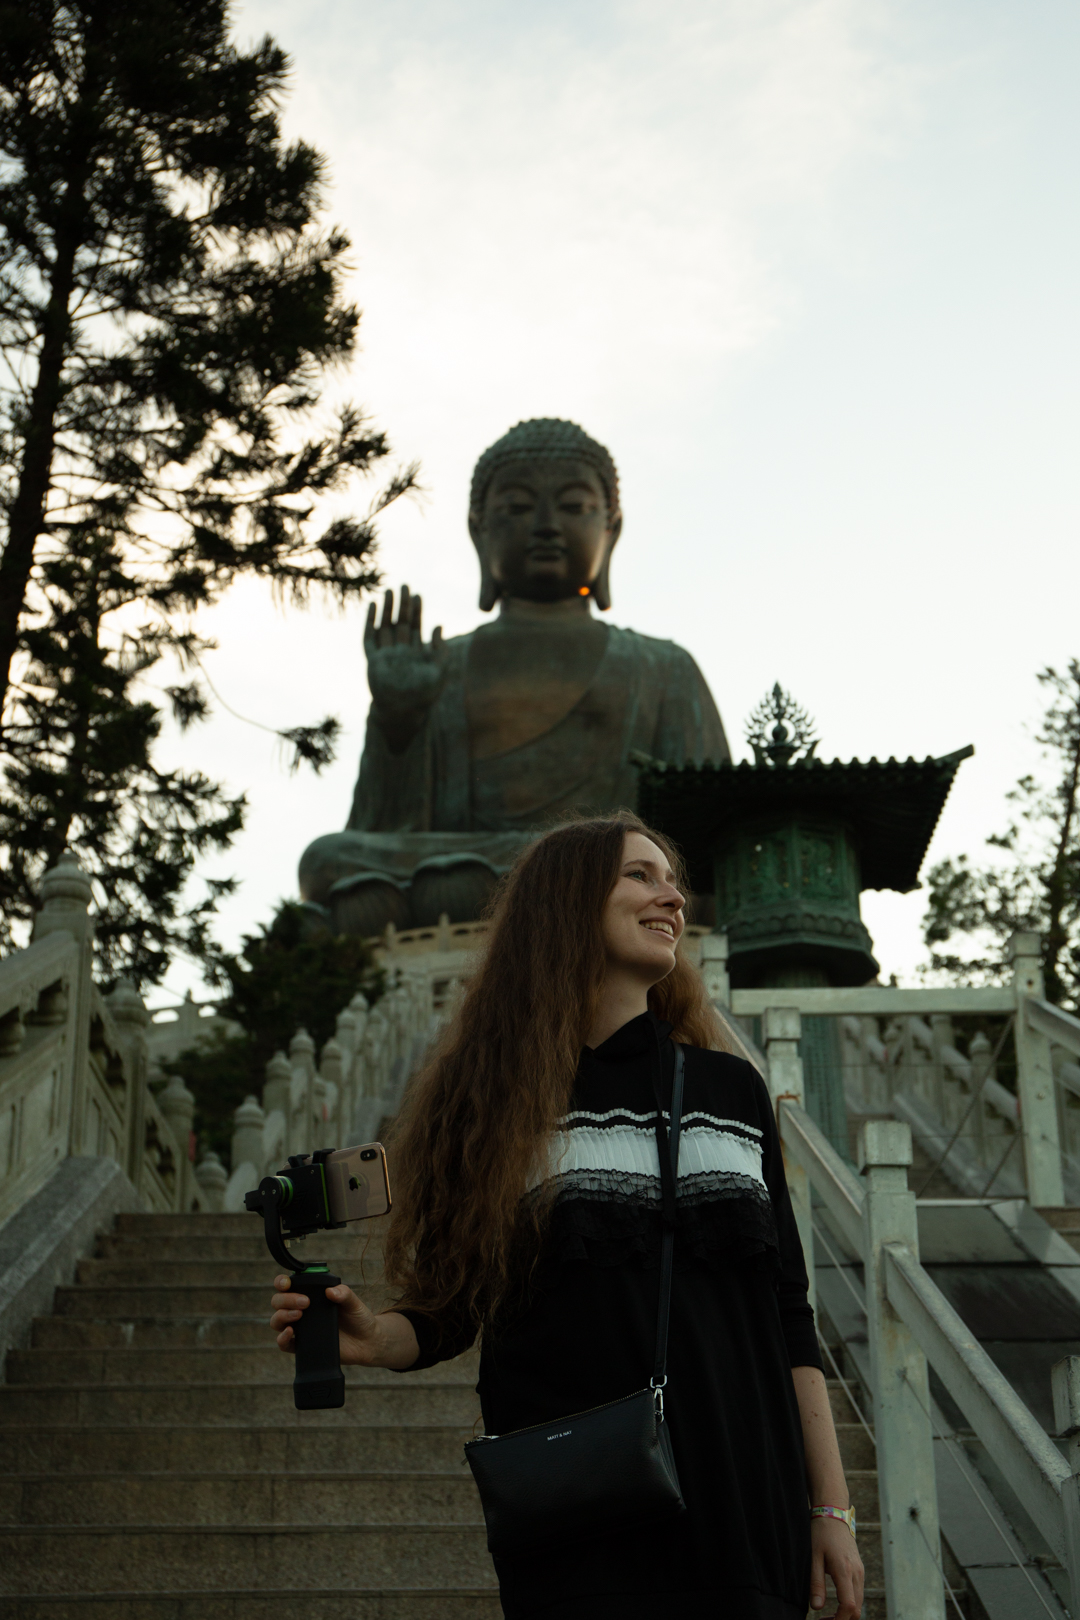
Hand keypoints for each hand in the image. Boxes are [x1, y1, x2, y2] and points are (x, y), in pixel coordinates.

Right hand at [270, 1275, 381, 1365]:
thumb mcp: (353, 1302)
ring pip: (277, 1321)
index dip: (281, 1282)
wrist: (366, 1342)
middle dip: (286, 1299)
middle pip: (278, 1302)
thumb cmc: (358, 1317)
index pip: (288, 1285)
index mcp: (310, 1295)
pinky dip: (282, 1338)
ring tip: (298, 1315)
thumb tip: (330, 1291)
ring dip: (282, 1316)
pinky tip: (291, 1332)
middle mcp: (300, 1310)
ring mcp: (300, 1328)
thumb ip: (344, 1293)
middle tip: (305, 1302)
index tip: (287, 1283)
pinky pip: (284, 1344)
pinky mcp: (302, 1346)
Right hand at [364, 585, 447, 751]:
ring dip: (386, 609)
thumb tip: (439, 626)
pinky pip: (370, 638)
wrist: (403, 712)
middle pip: (400, 622)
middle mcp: (400, 651)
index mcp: (416, 653)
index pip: (416, 626)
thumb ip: (440, 650)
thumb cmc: (424, 695)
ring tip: (388, 590)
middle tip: (404, 585)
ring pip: (385, 626)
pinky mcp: (373, 660)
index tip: (417, 594)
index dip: (417, 610)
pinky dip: (370, 622)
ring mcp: (386, 655)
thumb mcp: (439, 671)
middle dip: (402, 605)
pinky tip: (373, 607)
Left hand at [809, 1515, 862, 1618]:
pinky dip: (850, 1604)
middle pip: (857, 1609)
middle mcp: (857, 1573)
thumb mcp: (813, 1557)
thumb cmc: (821, 1533)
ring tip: (828, 1616)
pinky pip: (858, 1593)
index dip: (839, 1619)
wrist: (833, 1513)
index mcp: (844, 1570)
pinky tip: (836, 1603)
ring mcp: (860, 1571)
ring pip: (859, 1602)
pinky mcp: (859, 1569)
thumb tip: (817, 1608)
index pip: (849, 1605)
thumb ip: (816, 1583)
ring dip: (847, 1613)